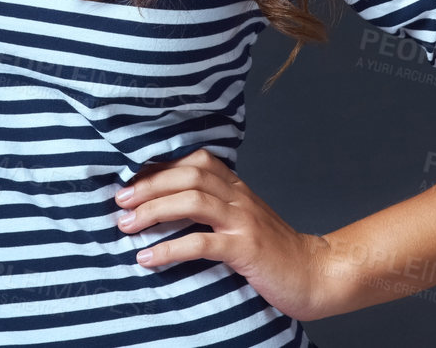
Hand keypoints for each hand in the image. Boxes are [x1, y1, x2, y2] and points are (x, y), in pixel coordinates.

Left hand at [115, 148, 339, 321]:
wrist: (316, 274)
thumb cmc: (274, 253)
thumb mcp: (244, 221)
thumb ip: (215, 210)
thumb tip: (169, 209)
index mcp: (237, 188)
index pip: (194, 161)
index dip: (160, 166)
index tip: (130, 180)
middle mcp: (239, 197)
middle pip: (188, 175)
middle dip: (148, 186)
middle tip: (120, 202)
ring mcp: (244, 221)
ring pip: (192, 201)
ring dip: (154, 211)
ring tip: (126, 226)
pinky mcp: (246, 249)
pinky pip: (202, 243)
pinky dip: (170, 248)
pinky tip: (148, 257)